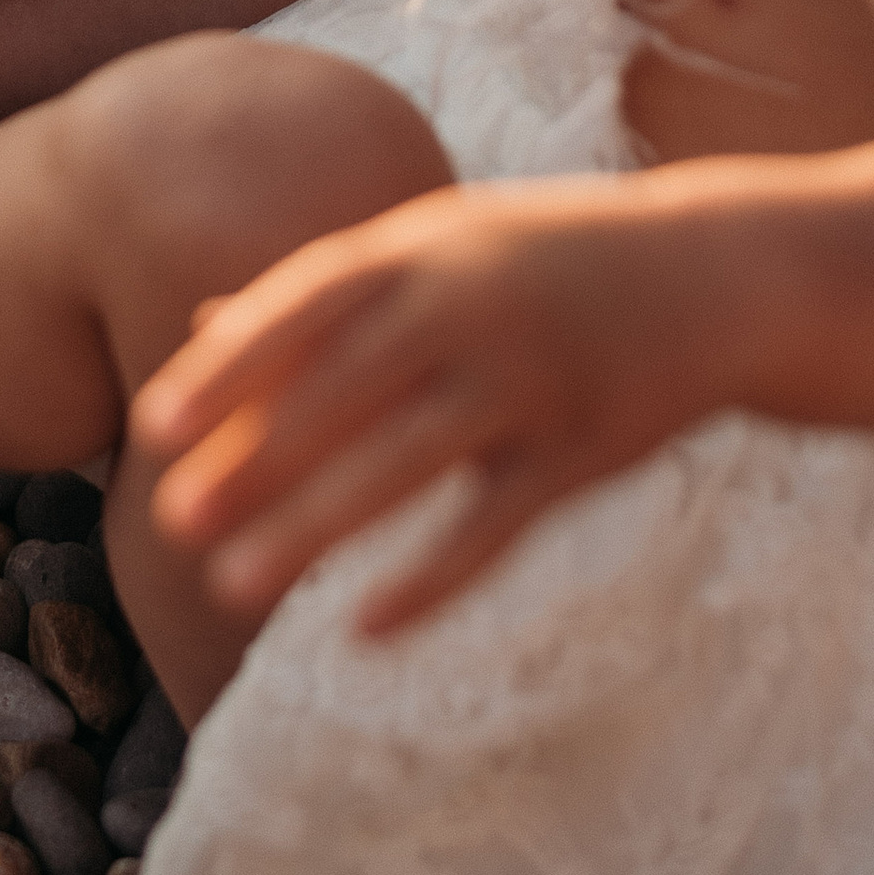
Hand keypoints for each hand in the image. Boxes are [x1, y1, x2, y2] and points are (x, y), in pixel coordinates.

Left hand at [131, 178, 745, 635]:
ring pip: (406, 462)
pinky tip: (363, 629)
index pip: (308, 300)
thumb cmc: (550, 259)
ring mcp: (531, 379)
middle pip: (343, 387)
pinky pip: (494, 526)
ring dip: (314, 526)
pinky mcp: (584, 450)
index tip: (154, 422)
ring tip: (230, 586)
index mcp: (428, 247)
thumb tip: (204, 323)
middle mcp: (472, 306)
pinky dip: (430, 578)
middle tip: (168, 520)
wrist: (719, 274)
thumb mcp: (442, 245)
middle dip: (253, 456)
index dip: (229, 362)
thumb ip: (332, 289)